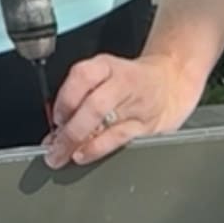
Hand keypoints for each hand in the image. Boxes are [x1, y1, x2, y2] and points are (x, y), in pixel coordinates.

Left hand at [44, 53, 205, 169]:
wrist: (170, 84)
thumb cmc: (130, 82)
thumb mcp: (104, 76)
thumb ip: (79, 98)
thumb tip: (54, 131)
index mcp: (107, 66)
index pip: (82, 76)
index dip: (65, 98)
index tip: (56, 118)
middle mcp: (122, 84)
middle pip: (93, 106)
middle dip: (70, 130)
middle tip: (55, 147)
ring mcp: (135, 106)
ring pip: (105, 125)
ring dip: (80, 143)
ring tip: (64, 155)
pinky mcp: (145, 126)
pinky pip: (118, 139)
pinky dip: (97, 149)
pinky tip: (84, 155)